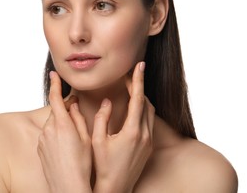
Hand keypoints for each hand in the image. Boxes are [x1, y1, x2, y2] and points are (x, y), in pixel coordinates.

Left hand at [37, 71, 91, 192]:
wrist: (68, 186)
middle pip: (56, 112)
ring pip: (52, 124)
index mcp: (62, 124)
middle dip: (65, 111)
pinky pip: (48, 134)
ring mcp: (42, 139)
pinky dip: (55, 135)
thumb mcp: (86, 138)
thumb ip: (78, 118)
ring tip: (73, 139)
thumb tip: (74, 105)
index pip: (55, 97)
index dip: (55, 84)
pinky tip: (65, 148)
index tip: (54, 74)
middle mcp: (49, 129)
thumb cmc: (81, 164)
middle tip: (76, 116)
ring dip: (61, 124)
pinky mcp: (40, 148)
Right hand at [92, 62, 154, 192]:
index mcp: (132, 131)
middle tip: (127, 78)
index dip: (138, 80)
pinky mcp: (149, 146)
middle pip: (146, 103)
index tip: (139, 66)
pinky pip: (150, 121)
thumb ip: (102, 118)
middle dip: (138, 87)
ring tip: (130, 90)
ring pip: (150, 112)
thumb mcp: (97, 140)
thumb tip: (107, 101)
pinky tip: (134, 109)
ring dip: (142, 99)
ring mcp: (148, 141)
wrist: (115, 189)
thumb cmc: (103, 166)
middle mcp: (144, 135)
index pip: (138, 99)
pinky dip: (143, 110)